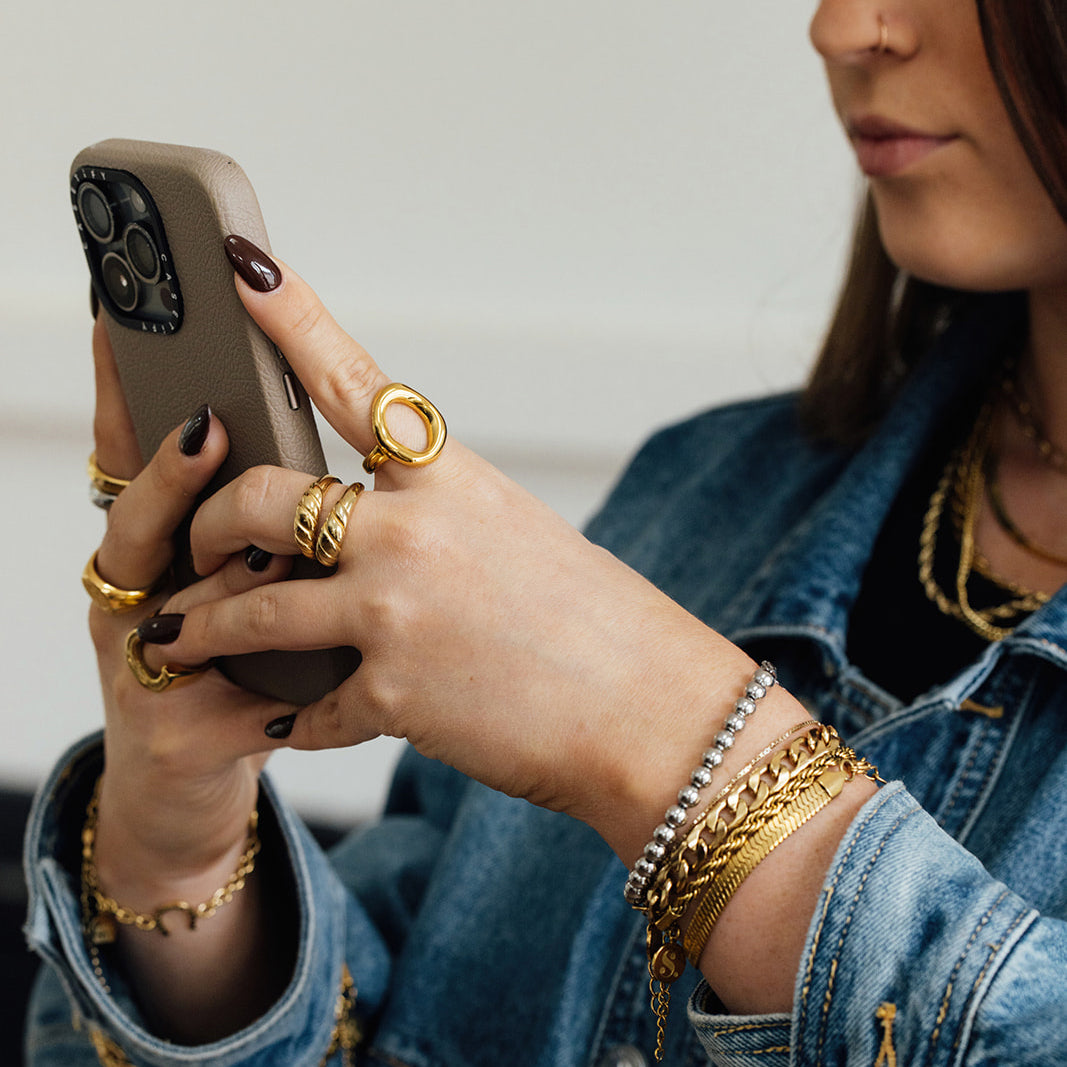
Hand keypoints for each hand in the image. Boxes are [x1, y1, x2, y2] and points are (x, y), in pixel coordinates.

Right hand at [86, 314, 292, 880]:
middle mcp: (137, 600)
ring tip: (271, 563)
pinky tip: (296, 698)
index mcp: (160, 549)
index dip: (128, 394)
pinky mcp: (174, 740)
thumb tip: (316, 456)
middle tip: (206, 430)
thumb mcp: (247, 582)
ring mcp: (145, 671)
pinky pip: (224, 709)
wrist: (199, 783)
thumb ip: (266, 524)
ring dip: (226, 590)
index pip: (137, 458)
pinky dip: (269, 698)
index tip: (126, 319)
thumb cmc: (234, 664)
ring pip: (172, 614)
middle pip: (135, 525)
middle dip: (169, 477)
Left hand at [152, 240, 792, 860]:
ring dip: (200, 626)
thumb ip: (429, 516)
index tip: (241, 265)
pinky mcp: (392, 695)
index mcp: (450, 480)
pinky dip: (292, 718)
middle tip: (196, 540)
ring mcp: (396, 612)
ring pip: (252, 609)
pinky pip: (306, 708)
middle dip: (210, 519)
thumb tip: (358, 521)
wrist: (648, 710)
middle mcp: (412, 533)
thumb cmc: (593, 620)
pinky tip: (285, 721)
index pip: (352, 382)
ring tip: (172, 638)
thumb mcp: (511, 533)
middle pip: (263, 498)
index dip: (292, 319)